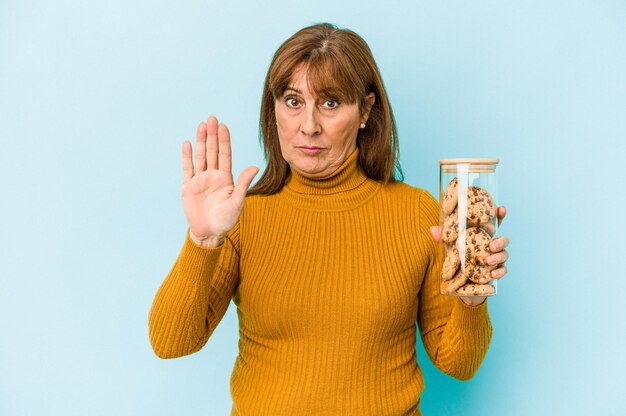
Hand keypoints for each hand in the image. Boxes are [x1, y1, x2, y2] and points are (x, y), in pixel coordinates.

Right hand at [181, 116, 258, 247]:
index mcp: (226, 178)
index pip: (225, 155)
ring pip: (201, 156)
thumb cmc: (226, 219)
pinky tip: (188, 144)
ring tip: (201, 126)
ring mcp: (200, 180)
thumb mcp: (237, 201)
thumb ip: (243, 183)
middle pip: (213, 151)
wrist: (210, 232)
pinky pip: (187, 169)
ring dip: (201, 141)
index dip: (224, 140)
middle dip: (213, 135)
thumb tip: (255, 167)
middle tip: (212, 118)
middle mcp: (213, 175)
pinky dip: (187, 156)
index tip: (224, 126)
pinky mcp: (188, 187)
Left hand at [430, 207, 509, 305]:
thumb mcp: (449, 246)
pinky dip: (500, 271)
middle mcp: (491, 246)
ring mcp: (495, 258)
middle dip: (500, 241)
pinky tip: (493, 273)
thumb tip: (433, 230)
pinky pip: (503, 270)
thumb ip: (443, 237)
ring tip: (488, 260)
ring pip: (504, 254)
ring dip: (499, 256)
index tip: (502, 208)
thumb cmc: (456, 257)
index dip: (499, 215)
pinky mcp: (495, 271)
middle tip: (491, 246)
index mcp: (482, 236)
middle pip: (503, 240)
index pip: (493, 224)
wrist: (458, 281)